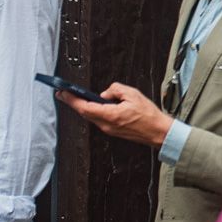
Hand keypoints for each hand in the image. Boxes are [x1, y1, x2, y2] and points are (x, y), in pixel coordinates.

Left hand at [57, 82, 173, 148]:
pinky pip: (99, 119)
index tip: (63, 93)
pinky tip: (97, 105)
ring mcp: (109, 129)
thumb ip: (115, 89)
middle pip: (84, 113)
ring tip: (79, 97)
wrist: (158, 132)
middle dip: (73, 102)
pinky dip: (94, 111)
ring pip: (91, 116)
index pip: (84, 107)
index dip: (71, 100)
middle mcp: (107, 125)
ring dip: (84, 107)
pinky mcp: (113, 131)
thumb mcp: (133, 94)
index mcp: (110, 115)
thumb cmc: (149, 116)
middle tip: (65, 94)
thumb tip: (105, 93)